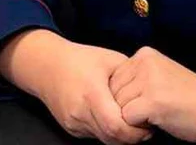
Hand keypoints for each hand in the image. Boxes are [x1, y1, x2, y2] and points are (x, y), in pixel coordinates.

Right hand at [0, 29, 152, 143]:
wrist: (46, 66)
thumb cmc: (80, 59)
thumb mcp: (110, 59)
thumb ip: (130, 77)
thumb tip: (149, 90)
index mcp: (91, 93)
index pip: (116, 125)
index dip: (135, 131)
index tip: (148, 124)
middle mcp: (80, 112)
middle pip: (111, 137)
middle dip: (132, 136)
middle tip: (146, 127)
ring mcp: (73, 123)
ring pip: (104, 139)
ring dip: (120, 136)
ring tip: (133, 123)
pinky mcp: (71, 128)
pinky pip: (94, 135)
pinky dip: (107, 131)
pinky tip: (116, 119)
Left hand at [109, 46, 195, 141]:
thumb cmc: (188, 97)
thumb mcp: (159, 75)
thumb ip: (136, 77)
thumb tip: (106, 93)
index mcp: (144, 54)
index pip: (113, 80)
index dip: (127, 97)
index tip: (148, 100)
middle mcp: (143, 62)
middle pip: (112, 93)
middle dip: (128, 107)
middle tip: (153, 109)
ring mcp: (148, 80)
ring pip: (117, 107)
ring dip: (133, 117)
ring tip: (157, 114)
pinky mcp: (151, 101)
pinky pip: (126, 119)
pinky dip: (139, 127)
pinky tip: (158, 121)